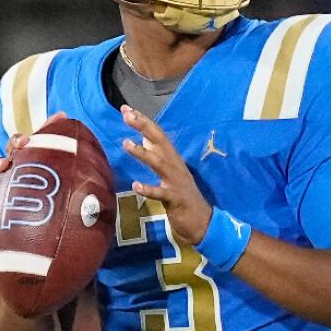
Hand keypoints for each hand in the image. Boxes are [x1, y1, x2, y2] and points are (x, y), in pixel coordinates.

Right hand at [0, 112, 68, 205]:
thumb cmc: (57, 170)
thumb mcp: (60, 153)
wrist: (60, 194)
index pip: (16, 143)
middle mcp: (13, 168)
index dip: (18, 140)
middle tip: (5, 164)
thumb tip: (61, 114)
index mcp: (25, 155)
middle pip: (0, 161)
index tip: (26, 140)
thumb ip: (58, 136)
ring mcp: (6, 184)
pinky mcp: (4, 200)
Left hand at [120, 105, 211, 244]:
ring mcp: (176, 182)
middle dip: (144, 127)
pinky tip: (136, 186)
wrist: (204, 222)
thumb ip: (158, 155)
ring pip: (160, 164)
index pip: (158, 135)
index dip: (143, 121)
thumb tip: (143, 138)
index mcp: (174, 159)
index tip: (126, 109)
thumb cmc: (183, 197)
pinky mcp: (176, 200)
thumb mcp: (170, 173)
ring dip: (143, 154)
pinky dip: (149, 189)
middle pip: (160, 142)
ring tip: (126, 144)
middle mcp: (176, 166)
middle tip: (126, 114)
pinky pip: (161, 194)